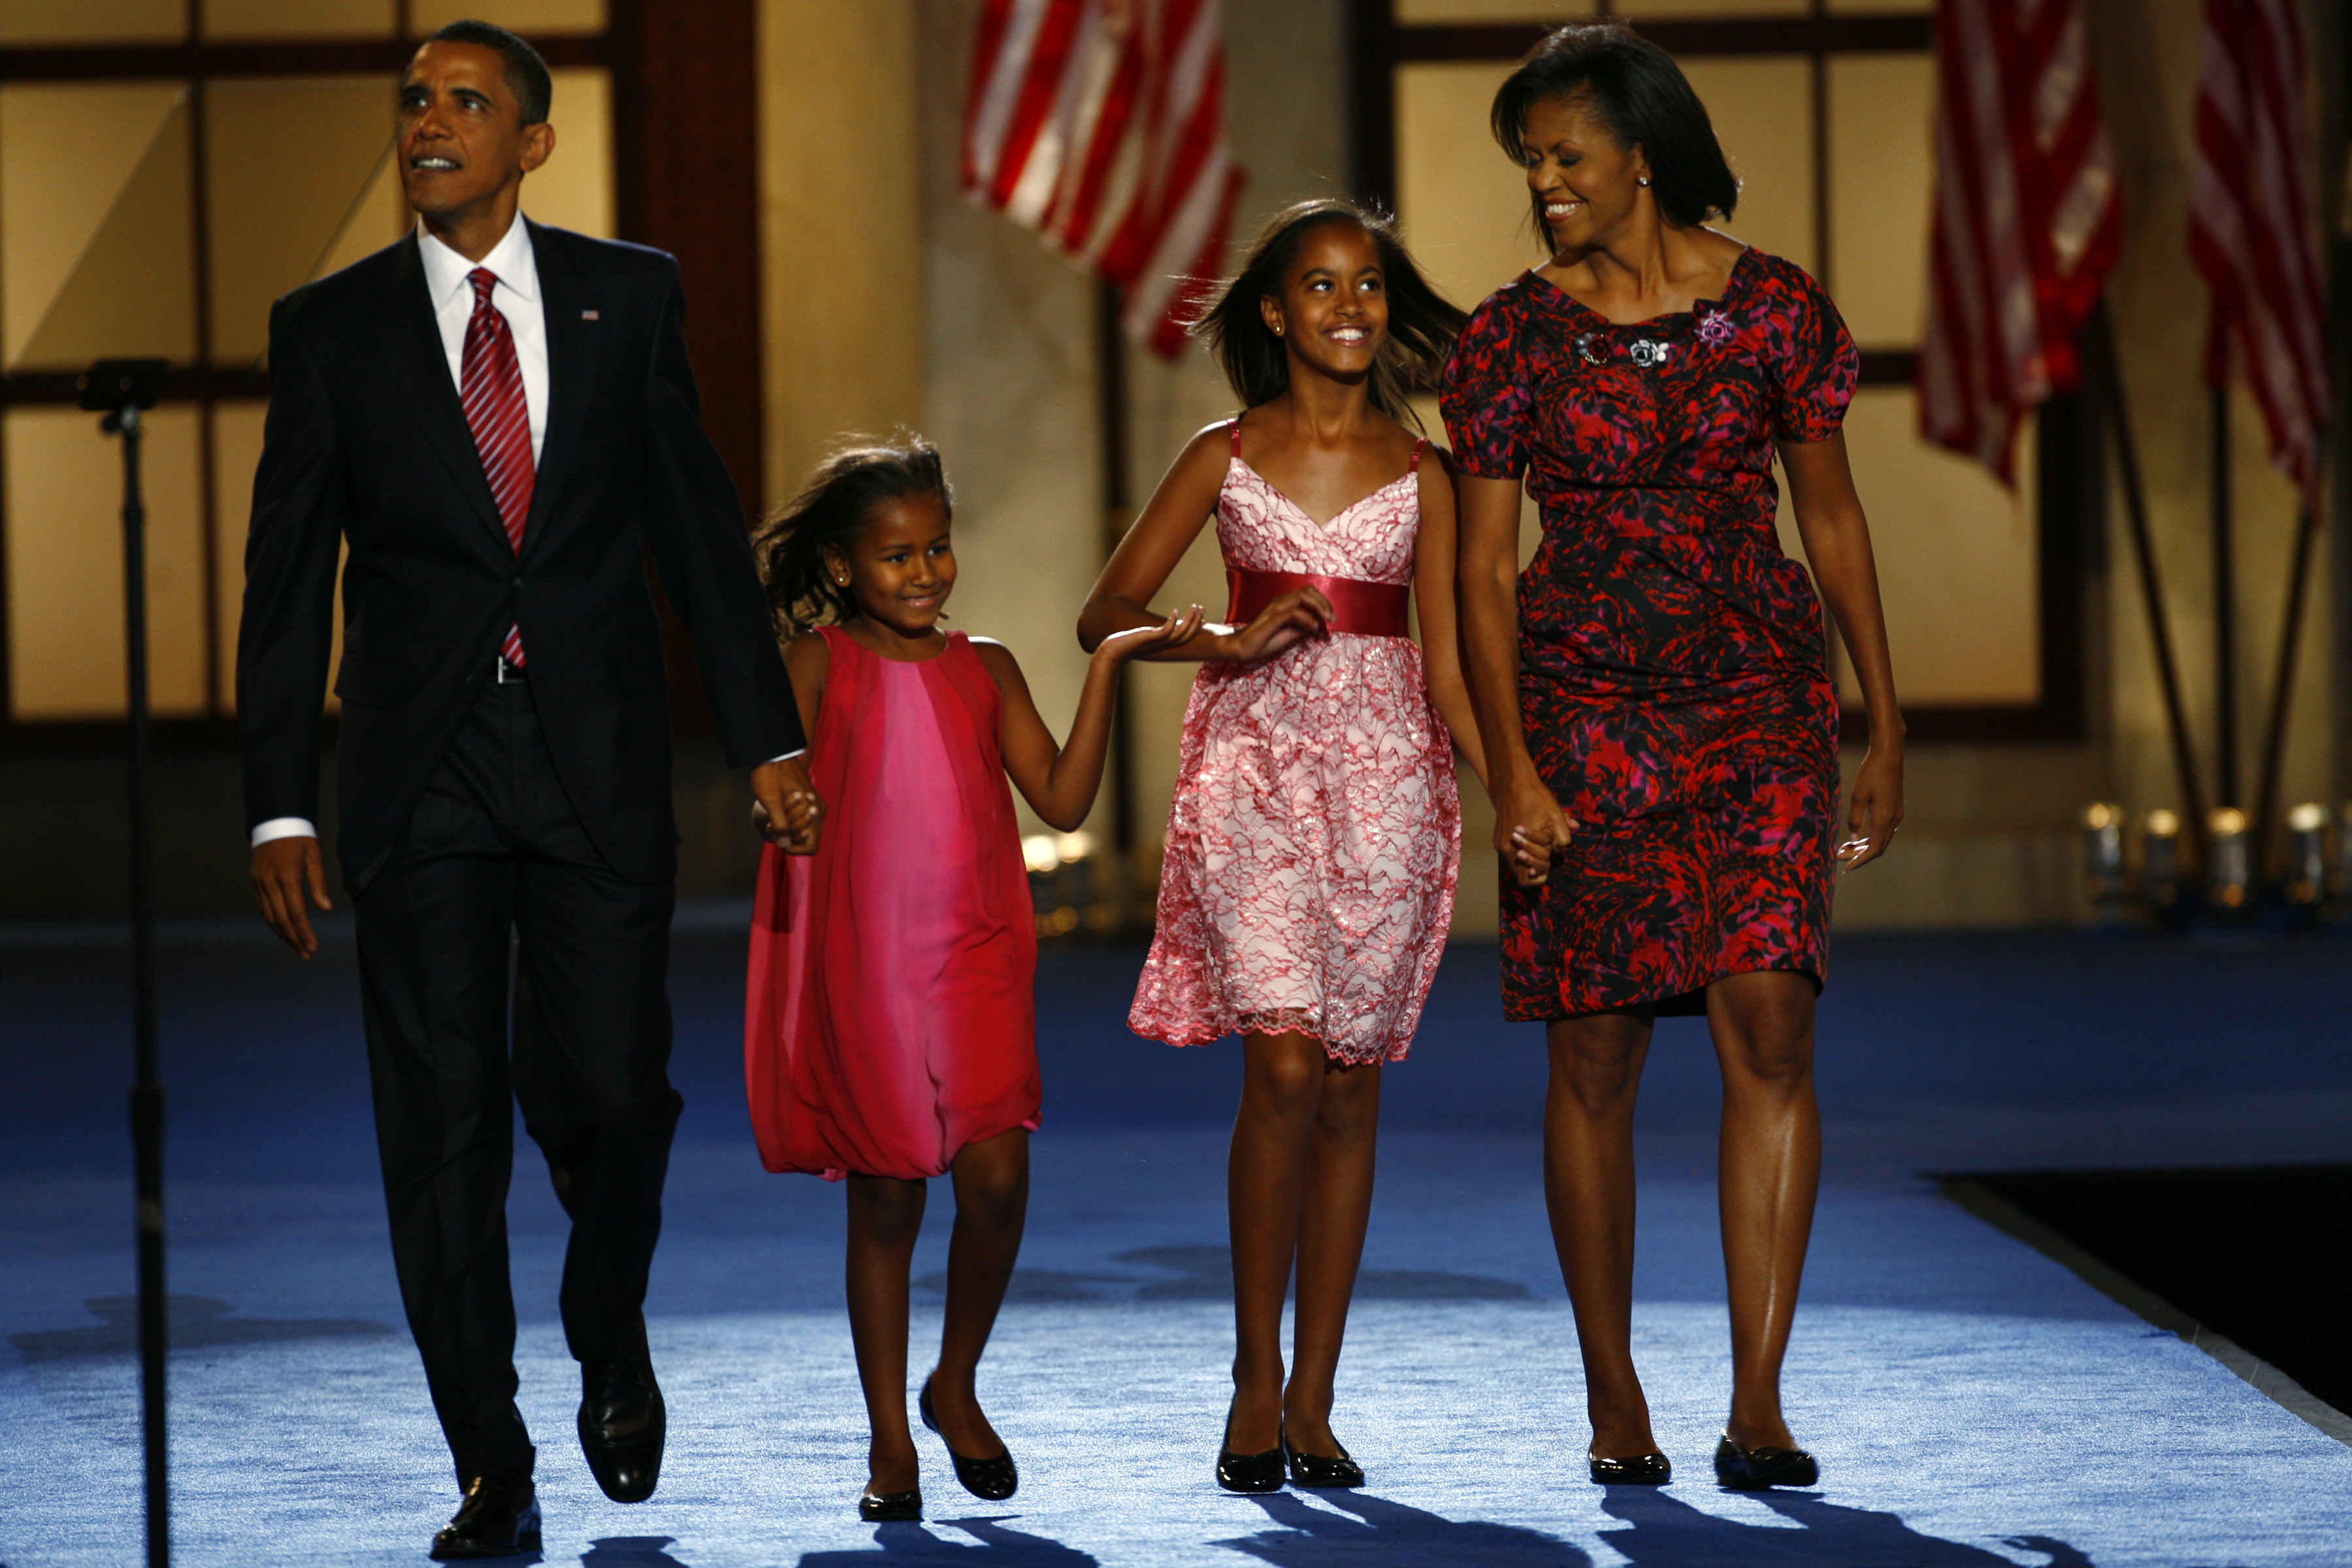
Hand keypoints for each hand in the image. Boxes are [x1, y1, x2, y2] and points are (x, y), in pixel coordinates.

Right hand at [251, 835, 331, 957]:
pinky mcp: (255, 883)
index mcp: (286, 876)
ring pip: (270, 917)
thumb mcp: (314, 856)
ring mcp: (259, 883)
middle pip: (281, 919)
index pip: (296, 912)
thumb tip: (325, 908)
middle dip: (294, 939)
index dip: (304, 932)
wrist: (275, 823)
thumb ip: (319, 883)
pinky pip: (263, 908)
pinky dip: (272, 923)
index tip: (313, 947)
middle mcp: (269, 883)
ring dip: (283, 935)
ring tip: (296, 949)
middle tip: (306, 954)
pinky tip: (282, 932)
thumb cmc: (299, 839)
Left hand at [752, 756, 822, 855]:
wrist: (774, 752)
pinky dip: (788, 820)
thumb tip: (784, 844)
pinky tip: (776, 811)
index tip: (778, 838)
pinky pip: (800, 820)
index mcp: (815, 812)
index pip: (811, 848)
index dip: (794, 849)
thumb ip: (780, 824)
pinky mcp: (808, 802)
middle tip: (771, 823)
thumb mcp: (771, 800)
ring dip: (787, 828)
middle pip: (806, 840)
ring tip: (772, 817)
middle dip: (788, 836)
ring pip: (802, 830)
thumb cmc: (771, 773)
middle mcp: (819, 811)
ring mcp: (814, 806)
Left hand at [1097, 605, 1205, 663]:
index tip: (1201, 616)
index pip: (1185, 638)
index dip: (1195, 628)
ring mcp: (1156, 643)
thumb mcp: (1142, 638)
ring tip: (1195, 606)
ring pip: (1180, 633)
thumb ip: (1150, 635)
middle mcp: (1163, 645)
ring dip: (1189, 620)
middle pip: (1187, 636)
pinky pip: (1165, 632)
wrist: (1112, 653)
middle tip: (1201, 607)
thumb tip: (1151, 629)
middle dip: (1196, 622)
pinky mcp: (1148, 639)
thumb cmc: (1125, 645)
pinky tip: (1175, 611)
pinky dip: (1172, 622)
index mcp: (1163, 645)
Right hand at [1224, 588, 1330, 661]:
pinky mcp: (1272, 618)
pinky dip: (1307, 619)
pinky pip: (1294, 612)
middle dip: (1324, 602)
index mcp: (1284, 602)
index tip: (1331, 617)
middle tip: (1332, 618)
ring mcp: (1276, 607)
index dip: (1323, 601)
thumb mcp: (1290, 633)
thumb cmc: (1265, 640)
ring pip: (1302, 597)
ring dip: (1318, 607)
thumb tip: (1319, 623)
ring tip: (1326, 620)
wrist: (1242, 647)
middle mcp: (1281, 600)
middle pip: (1308, 590)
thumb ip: (1303, 626)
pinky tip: (1311, 628)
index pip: (1308, 592)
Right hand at [1496, 773, 1577, 888]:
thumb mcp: (1555, 815)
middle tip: (1547, 855)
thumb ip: (1563, 835)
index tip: (1548, 864)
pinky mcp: (1497, 837)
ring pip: (1516, 862)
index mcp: (1517, 847)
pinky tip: (1530, 837)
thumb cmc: (1535, 798)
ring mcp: (1499, 843)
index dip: (1539, 875)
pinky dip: (1522, 848)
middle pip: (1521, 873)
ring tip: (1541, 844)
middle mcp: (1505, 849)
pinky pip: (1511, 851)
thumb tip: (1563, 847)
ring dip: (1530, 856)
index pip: (1527, 878)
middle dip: (1537, 865)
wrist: (1513, 782)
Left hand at [1837, 741, 1903, 870]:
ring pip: (1881, 839)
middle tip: (1839, 856)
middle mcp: (1894, 819)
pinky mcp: (1895, 808)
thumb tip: (1852, 840)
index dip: (1859, 861)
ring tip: (1845, 847)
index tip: (1846, 868)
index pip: (1873, 850)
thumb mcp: (1858, 796)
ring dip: (1864, 846)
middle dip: (1859, 855)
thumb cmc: (1871, 773)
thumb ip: (1855, 819)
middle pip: (1878, 847)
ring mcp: (1896, 814)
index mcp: (1884, 819)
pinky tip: (1858, 836)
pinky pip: (1884, 830)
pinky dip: (1870, 836)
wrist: (1889, 754)